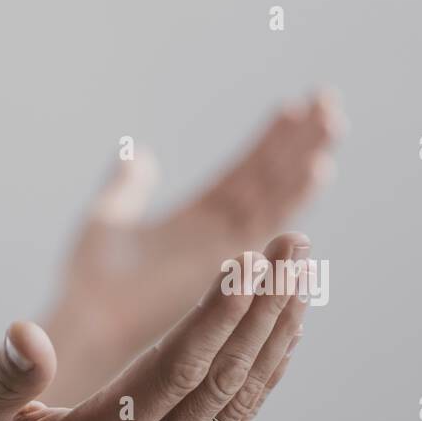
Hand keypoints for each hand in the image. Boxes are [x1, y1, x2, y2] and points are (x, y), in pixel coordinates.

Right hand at [0, 232, 310, 420]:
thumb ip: (3, 379)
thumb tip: (28, 332)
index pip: (174, 370)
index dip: (218, 315)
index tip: (251, 262)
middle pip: (221, 380)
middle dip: (264, 310)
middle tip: (295, 248)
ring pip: (237, 403)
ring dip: (274, 339)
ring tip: (302, 280)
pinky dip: (261, 377)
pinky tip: (278, 339)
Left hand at [45, 93, 340, 403]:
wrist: (89, 320)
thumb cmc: (90, 282)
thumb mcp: (108, 217)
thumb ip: (127, 185)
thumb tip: (138, 152)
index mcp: (194, 223)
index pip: (242, 174)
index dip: (269, 142)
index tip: (296, 104)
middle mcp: (217, 237)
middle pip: (267, 181)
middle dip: (298, 143)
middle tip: (328, 101)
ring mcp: (225, 252)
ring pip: (274, 198)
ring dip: (304, 161)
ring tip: (332, 122)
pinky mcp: (229, 266)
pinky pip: (267, 225)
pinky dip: (294, 196)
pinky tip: (318, 166)